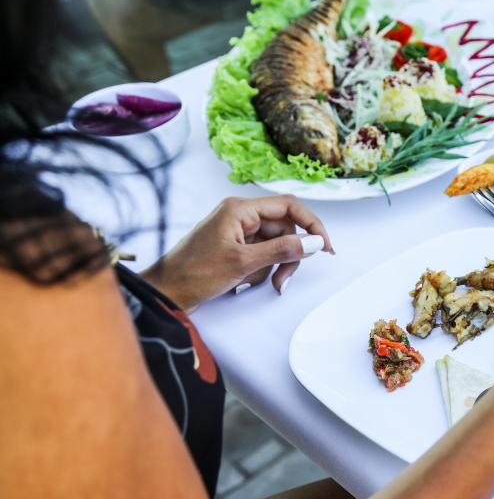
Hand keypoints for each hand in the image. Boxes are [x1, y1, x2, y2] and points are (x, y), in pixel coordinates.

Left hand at [140, 195, 332, 310]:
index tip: (324, 245)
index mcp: (240, 208)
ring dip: (275, 265)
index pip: (289, 206)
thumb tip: (313, 242)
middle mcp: (240, 215)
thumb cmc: (191, 274)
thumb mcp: (243, 263)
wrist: (164, 293)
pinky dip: (262, 269)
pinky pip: (262, 253)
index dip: (311, 224)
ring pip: (276, 243)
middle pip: (284, 228)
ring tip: (265, 283)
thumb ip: (282, 250)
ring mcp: (237, 231)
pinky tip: (247, 282)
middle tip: (285, 277)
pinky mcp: (234, 246)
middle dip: (289, 254)